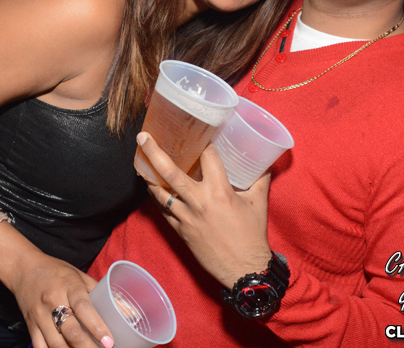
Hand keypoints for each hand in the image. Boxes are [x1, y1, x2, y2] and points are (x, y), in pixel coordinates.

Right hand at [10, 251, 113, 347]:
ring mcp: (39, 315)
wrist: (23, 268)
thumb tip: (125, 310)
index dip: (97, 326)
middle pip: (70, 330)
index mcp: (68, 285)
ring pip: (56, 343)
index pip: (83, 307)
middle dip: (87, 347)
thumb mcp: (78, 275)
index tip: (109, 342)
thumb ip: (99, 292)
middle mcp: (53, 300)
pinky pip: (41, 347)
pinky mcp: (30, 325)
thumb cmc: (56, 271)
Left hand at [138, 132, 271, 287]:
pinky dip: (157, 198)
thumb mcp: (258, 202)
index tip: (197, 132)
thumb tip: (262, 162)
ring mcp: (187, 217)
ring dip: (149, 176)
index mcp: (220, 191)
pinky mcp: (180, 231)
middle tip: (142, 137)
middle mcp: (199, 201)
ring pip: (160, 192)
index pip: (207, 157)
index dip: (203, 142)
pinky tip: (153, 188)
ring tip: (142, 162)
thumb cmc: (252, 235)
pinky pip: (163, 210)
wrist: (244, 270)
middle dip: (154, 152)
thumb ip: (259, 179)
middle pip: (170, 172)